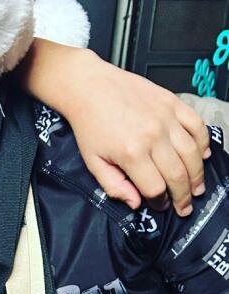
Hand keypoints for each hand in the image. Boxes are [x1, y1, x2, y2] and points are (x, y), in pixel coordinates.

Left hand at [61, 50, 208, 216]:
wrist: (89, 87)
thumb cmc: (89, 123)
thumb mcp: (92, 160)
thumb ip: (113, 185)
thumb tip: (135, 203)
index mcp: (131, 153)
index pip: (155, 188)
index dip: (159, 202)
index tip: (159, 205)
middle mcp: (152, 136)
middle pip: (178, 175)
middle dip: (183, 196)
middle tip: (184, 206)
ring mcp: (166, 118)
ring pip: (192, 154)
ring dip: (197, 175)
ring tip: (196, 187)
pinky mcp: (172, 103)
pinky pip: (198, 126)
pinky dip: (203, 143)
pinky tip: (201, 156)